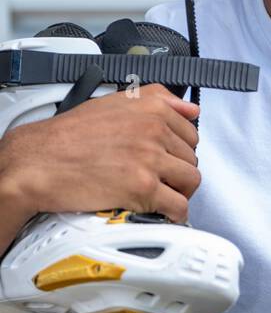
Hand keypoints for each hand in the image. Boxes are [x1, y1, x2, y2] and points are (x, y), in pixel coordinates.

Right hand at [0, 83, 201, 224]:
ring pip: (190, 180)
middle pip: (191, 158)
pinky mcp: (142, 187)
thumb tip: (189, 108)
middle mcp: (153, 131)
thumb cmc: (67, 135)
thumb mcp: (112, 102)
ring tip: (162, 195)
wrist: (38, 161)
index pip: (190, 132)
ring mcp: (149, 160)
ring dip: (179, 191)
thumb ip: (156, 98)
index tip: (170, 158)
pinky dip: (174, 214)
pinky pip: (177, 206)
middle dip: (178, 171)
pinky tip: (163, 213)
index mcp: (150, 109)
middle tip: (161, 178)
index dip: (180, 149)